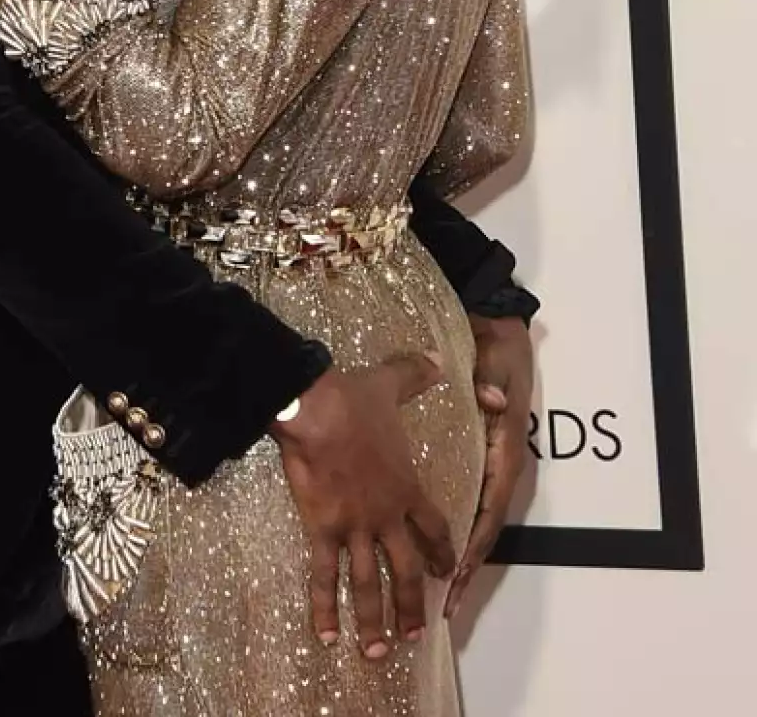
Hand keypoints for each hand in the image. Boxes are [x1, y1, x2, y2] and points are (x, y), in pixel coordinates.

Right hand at [272, 357, 454, 657]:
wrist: (316, 410)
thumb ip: (416, 375)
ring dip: (376, 621)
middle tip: (418, 634)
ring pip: (370, 584)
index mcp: (406, 485)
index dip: (441, 550)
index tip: (447, 570)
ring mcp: (356, 527)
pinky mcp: (323, 530)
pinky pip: (324, 576)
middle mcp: (387, 515)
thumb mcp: (390, 384)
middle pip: (407, 569)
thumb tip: (438, 360)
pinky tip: (325, 636)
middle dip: (413, 604)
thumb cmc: (353, 399)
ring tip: (379, 653)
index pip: (433, 526)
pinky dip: (324, 608)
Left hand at [444, 315, 532, 618]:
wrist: (498, 326)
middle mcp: (500, 465)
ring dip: (456, 557)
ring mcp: (489, 464)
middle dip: (463, 567)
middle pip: (482, 528)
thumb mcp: (495, 363)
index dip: (473, 546)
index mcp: (504, 450)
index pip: (490, 509)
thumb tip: (494, 403)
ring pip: (473, 521)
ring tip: (431, 594)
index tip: (455, 578)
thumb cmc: (495, 349)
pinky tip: (428, 551)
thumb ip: (491, 384)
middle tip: (439, 606)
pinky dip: (449, 530)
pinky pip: (464, 501)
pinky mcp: (476, 456)